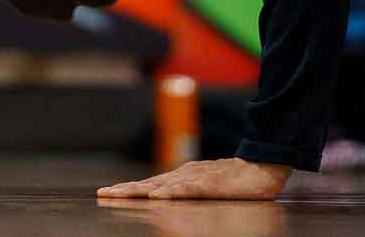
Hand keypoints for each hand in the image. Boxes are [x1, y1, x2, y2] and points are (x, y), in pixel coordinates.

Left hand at [98, 157, 291, 199]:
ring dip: (142, 190)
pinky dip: (173, 192)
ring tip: (122, 194)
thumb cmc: (232, 179)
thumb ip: (183, 190)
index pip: (148, 185)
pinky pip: (190, 189)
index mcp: (181, 177)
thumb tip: (160, 196)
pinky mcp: (212, 184)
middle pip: (150, 184)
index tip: (105, 193)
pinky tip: (160, 196)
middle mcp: (184, 175)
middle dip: (125, 190)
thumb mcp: (203, 185)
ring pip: (164, 185)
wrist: (261, 167)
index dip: (127, 189)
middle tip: (103, 194)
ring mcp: (197, 178)